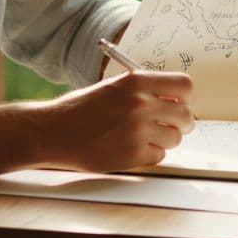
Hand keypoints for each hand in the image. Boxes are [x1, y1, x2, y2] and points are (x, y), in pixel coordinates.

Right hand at [29, 70, 194, 171]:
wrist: (52, 131)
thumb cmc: (81, 109)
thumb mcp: (114, 87)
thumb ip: (145, 92)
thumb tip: (177, 102)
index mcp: (137, 82)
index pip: (185, 86)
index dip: (185, 97)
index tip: (179, 104)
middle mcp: (140, 104)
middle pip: (186, 114)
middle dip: (181, 122)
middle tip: (170, 126)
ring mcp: (137, 130)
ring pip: (175, 137)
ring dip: (165, 139)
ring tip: (144, 137)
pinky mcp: (132, 154)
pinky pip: (159, 155)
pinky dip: (150, 154)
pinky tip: (131, 148)